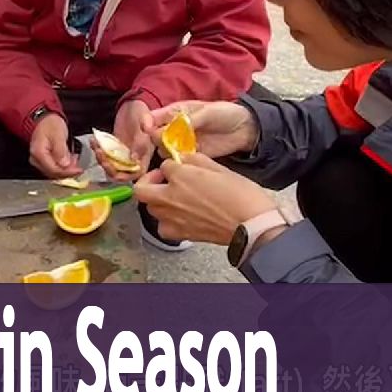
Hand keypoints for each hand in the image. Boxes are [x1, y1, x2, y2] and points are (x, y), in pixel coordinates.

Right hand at [29, 113, 80, 178]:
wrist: (44, 119)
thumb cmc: (50, 124)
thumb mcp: (58, 135)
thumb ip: (61, 150)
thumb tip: (65, 164)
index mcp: (38, 153)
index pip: (54, 169)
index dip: (68, 172)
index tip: (79, 170)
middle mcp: (36, 160)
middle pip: (54, 173)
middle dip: (68, 171)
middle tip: (79, 166)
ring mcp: (39, 161)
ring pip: (55, 172)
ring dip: (66, 169)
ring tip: (75, 160)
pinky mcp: (43, 160)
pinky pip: (54, 167)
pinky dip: (63, 166)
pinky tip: (70, 160)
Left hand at [92, 99, 154, 181]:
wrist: (132, 104)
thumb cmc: (141, 112)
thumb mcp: (144, 123)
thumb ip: (142, 140)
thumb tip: (134, 158)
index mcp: (144, 156)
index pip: (135, 174)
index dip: (123, 175)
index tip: (112, 165)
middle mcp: (134, 159)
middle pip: (120, 173)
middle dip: (107, 167)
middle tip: (100, 152)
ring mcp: (123, 154)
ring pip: (110, 165)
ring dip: (100, 158)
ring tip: (95, 145)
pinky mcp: (114, 149)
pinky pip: (104, 155)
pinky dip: (97, 150)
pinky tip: (93, 140)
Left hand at [132, 153, 275, 244]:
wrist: (250, 225)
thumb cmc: (241, 196)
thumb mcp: (219, 168)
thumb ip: (196, 160)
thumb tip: (184, 158)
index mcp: (180, 176)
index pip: (164, 165)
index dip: (173, 165)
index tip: (180, 167)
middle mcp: (169, 197)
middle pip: (141, 189)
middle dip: (148, 182)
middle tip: (162, 180)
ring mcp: (171, 217)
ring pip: (150, 207)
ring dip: (158, 201)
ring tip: (175, 199)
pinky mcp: (178, 234)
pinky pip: (162, 226)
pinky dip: (167, 221)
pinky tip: (181, 217)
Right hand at [150, 100, 258, 158]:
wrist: (244, 129)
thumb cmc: (225, 113)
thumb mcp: (208, 111)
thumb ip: (190, 119)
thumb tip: (173, 126)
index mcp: (175, 111)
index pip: (154, 116)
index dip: (148, 122)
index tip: (147, 128)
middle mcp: (174, 127)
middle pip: (154, 135)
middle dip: (154, 140)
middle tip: (160, 143)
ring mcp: (181, 142)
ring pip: (163, 149)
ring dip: (166, 151)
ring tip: (174, 152)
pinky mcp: (190, 155)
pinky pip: (177, 160)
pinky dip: (176, 162)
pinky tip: (182, 162)